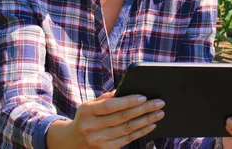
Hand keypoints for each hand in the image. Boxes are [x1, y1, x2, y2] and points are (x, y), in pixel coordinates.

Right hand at [47, 90, 164, 148]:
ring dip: (146, 121)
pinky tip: (150, 125)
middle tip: (159, 103)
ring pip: (127, 130)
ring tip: (159, 113)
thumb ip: (106, 98)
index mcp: (87, 111)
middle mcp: (91, 127)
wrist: (72, 141)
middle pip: (122, 118)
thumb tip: (127, 89)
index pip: (110, 106)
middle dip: (143, 109)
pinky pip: (127, 140)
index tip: (143, 96)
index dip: (127, 102)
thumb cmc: (86, 117)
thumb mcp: (90, 105)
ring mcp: (98, 141)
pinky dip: (141, 132)